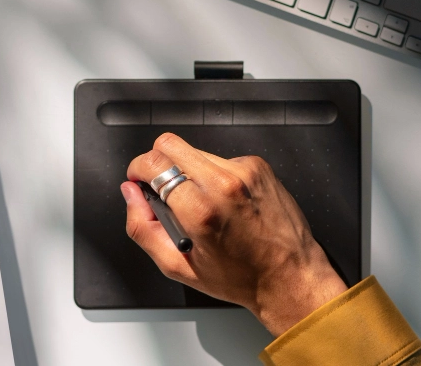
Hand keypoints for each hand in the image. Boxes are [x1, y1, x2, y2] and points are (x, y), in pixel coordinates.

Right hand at [123, 132, 347, 336]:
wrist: (289, 276)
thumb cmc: (240, 277)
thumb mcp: (178, 266)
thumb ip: (143, 227)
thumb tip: (131, 196)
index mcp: (200, 209)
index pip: (153, 163)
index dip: (137, 170)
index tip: (138, 180)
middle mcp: (223, 184)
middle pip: (169, 144)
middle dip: (157, 162)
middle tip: (162, 187)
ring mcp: (244, 171)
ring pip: (195, 151)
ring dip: (188, 171)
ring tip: (200, 202)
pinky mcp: (257, 166)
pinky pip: (221, 159)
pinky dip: (214, 175)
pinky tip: (223, 201)